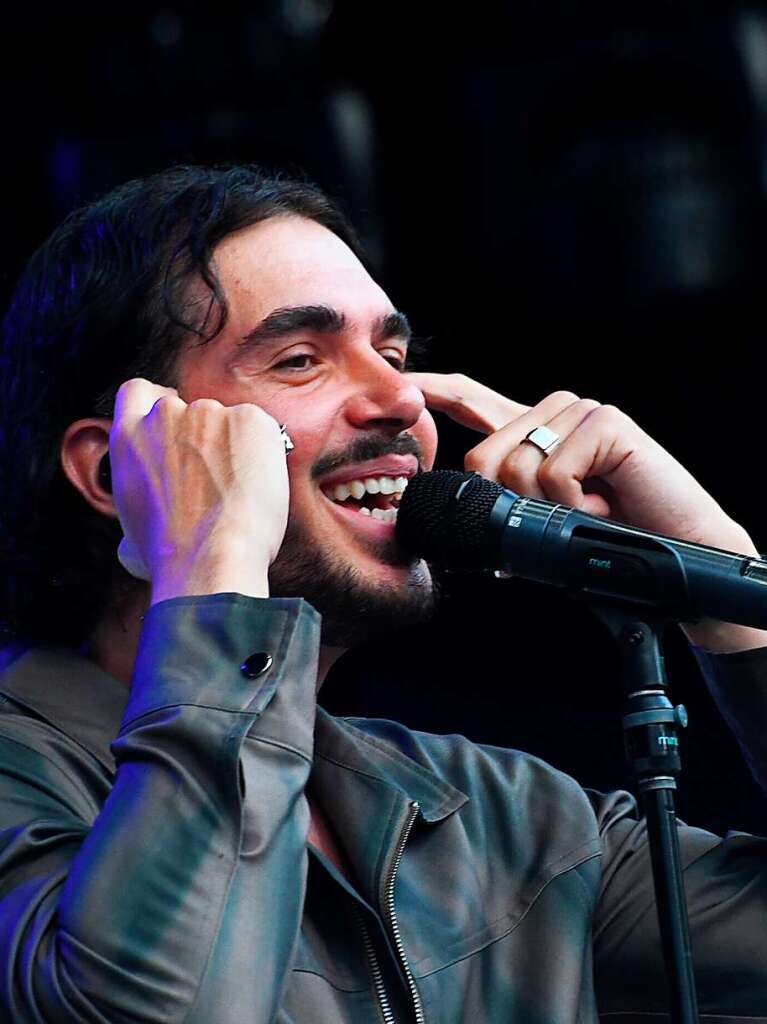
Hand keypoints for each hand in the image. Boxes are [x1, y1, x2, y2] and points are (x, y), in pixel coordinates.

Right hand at [109, 379, 289, 604]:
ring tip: (239, 489)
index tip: (173, 424)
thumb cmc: (171, 557)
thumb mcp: (130, 533)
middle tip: (218, 474)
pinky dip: (263, 450)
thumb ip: (137, 507)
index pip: (137, 392)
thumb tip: (136, 536)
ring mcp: (209, 413)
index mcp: (129, 437)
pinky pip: (259, 429)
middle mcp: (166, 415)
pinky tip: (258, 484)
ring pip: (227, 422)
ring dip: (234, 445)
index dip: (156, 403)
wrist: (212, 558)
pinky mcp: (249, 418)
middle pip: (189, 409)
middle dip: (203, 436)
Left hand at [409, 373, 765, 651]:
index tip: (404, 385)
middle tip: (560, 517)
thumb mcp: (544, 524)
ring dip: (549, 509)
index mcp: (534, 434)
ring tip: (590, 511)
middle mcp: (554, 415)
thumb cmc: (609, 541)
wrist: (673, 555)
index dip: (437, 391)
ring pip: (517, 466)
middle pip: (484, 455)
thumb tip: (466, 515)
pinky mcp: (605, 423)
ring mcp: (580, 414)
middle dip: (511, 503)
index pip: (475, 401)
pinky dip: (575, 505)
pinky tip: (605, 504)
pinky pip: (554, 471)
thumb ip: (508, 507)